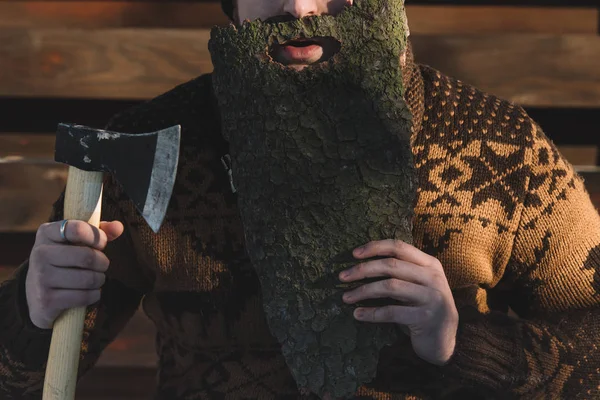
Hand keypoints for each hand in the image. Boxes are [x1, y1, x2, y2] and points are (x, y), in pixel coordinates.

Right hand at [26, 220, 123, 328]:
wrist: (36, 293)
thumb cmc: (64, 260)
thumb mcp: (76, 241)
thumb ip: (99, 231)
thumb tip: (118, 227)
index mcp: (47, 233)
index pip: (78, 229)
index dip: (97, 237)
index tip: (101, 244)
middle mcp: (40, 253)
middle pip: (88, 256)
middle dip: (103, 262)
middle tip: (101, 265)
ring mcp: (41, 277)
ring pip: (89, 279)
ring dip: (99, 280)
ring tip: (94, 279)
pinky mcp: (46, 300)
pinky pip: (84, 296)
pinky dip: (93, 295)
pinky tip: (88, 292)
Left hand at [339, 239, 457, 365]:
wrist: (444, 341)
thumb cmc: (423, 308)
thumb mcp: (418, 285)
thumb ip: (401, 271)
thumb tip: (361, 262)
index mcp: (430, 264)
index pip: (399, 247)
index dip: (375, 247)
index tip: (353, 253)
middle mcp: (433, 278)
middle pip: (391, 265)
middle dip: (362, 269)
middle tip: (342, 277)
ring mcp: (431, 297)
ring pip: (389, 287)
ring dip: (363, 291)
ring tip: (345, 297)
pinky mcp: (425, 318)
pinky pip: (391, 312)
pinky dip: (371, 313)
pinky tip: (358, 315)